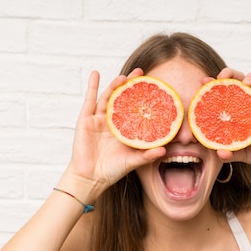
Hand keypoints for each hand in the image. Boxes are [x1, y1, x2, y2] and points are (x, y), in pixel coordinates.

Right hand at [66, 69, 166, 191]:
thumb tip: (164, 151)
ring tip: (125, 75)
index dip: (144, 98)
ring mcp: (99, 119)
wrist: (90, 177)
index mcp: (126, 129)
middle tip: (142, 73)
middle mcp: (114, 122)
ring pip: (109, 97)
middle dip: (132, 85)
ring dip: (116, 84)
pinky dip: (92, 86)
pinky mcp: (86, 119)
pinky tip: (95, 73)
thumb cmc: (112, 170)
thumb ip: (147, 155)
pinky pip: (90, 99)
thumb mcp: (132, 162)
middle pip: (124, 98)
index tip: (155, 87)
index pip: (137, 109)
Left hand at [211, 68, 250, 171]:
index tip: (204, 82)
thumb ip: (229, 154)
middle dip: (230, 73)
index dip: (215, 84)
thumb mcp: (241, 153)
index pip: (225, 91)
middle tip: (222, 77)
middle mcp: (250, 101)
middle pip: (240, 77)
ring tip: (245, 82)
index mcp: (238, 109)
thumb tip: (219, 153)